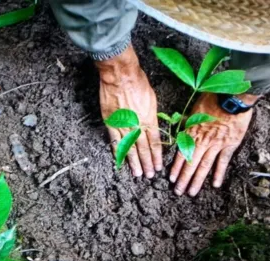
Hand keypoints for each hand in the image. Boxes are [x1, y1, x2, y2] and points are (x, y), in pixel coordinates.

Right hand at [96, 45, 161, 177]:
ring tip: (138, 173)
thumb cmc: (138, 82)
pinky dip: (118, 151)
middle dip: (147, 163)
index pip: (155, 143)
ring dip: (134, 162)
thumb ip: (152, 116)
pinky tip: (120, 160)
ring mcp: (123, 126)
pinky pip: (114, 141)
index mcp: (150, 119)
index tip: (158, 166)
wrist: (120, 76)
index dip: (157, 156)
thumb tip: (152, 126)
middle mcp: (138, 126)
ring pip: (130, 148)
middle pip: (143, 149)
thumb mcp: (152, 99)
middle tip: (149, 175)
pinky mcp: (111, 123)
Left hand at [170, 93, 257, 195]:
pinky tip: (214, 184)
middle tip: (178, 192)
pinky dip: (218, 173)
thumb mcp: (194, 109)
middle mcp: (201, 141)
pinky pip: (222, 162)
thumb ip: (187, 122)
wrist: (232, 97)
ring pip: (204, 166)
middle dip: (183, 180)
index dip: (176, 168)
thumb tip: (180, 128)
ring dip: (197, 181)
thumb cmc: (212, 100)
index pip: (181, 154)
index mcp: (191, 133)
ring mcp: (215, 144)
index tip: (171, 179)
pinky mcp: (229, 145)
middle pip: (190, 164)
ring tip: (192, 193)